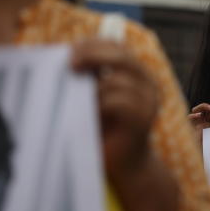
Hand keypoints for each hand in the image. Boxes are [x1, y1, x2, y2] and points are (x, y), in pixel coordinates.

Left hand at [71, 38, 158, 183]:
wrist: (124, 165)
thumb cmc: (104, 130)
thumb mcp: (94, 97)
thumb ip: (88, 77)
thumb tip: (61, 56)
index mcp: (136, 73)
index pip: (116, 46)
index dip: (92, 45)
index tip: (68, 51)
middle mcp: (147, 83)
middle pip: (121, 56)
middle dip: (92, 55)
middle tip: (70, 64)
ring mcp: (148, 101)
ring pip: (118, 80)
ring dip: (93, 86)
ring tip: (75, 95)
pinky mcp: (143, 119)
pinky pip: (119, 102)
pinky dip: (100, 103)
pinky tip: (88, 112)